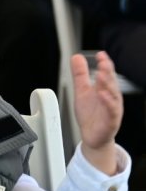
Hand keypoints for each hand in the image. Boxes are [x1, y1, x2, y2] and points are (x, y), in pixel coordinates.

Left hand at [72, 52, 122, 174]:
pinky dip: (108, 103)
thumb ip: (80, 75)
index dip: (104, 64)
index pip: (106, 74)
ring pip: (113, 95)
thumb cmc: (90, 114)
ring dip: (108, 84)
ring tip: (102, 74)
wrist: (92, 136)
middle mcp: (110, 97)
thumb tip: (77, 57)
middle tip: (103, 61)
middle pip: (111, 82)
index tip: (100, 54)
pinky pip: (112, 111)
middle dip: (108, 71)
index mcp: (104, 89)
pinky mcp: (111, 120)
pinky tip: (103, 95)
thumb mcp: (81, 91)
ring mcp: (112, 108)